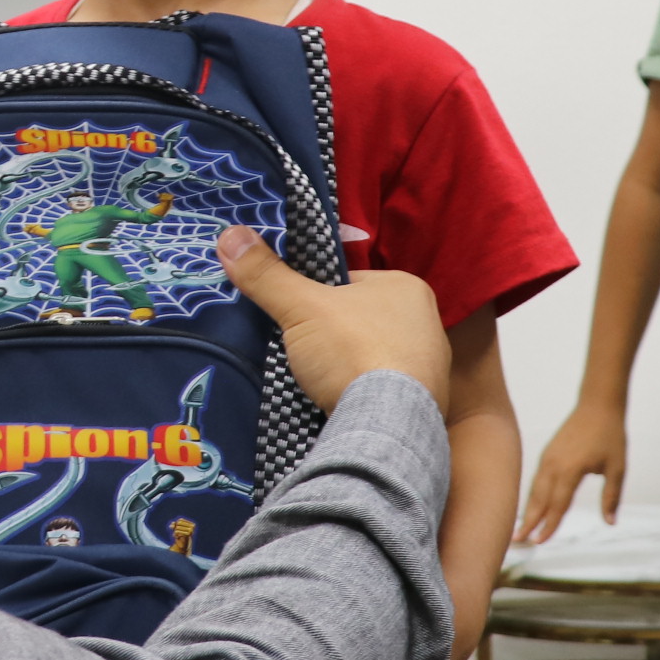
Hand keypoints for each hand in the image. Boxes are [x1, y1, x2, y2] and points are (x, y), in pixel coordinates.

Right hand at [216, 228, 449, 415]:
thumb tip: (229, 235)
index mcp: (408, 287)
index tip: (297, 318)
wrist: (386, 424)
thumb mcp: (301, 306)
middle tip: (303, 350)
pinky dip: (360, 394)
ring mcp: (431, 367)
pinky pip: (382, 391)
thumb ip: (267, 275)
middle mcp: (428, 322)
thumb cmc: (353, 350)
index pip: (350, 284)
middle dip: (333, 335)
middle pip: (360, 320)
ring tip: (317, 380)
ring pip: (372, 357)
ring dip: (347, 367)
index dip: (317, 299)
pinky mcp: (423, 404)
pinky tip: (339, 402)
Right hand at [518, 402, 626, 543]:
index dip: (548, 525)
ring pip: (534, 489)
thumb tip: (610, 522)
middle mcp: (554, 465)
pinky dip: (533, 495)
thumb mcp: (617, 468)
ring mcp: (547, 458)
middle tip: (518, 541)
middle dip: (528, 521)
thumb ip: (611, 497)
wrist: (598, 405)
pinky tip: (532, 505)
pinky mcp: (547, 453)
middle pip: (538, 500)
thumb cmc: (610, 436)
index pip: (557, 505)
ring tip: (521, 527)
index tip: (539, 542)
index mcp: (570, 470)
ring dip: (528, 509)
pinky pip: (536, 479)